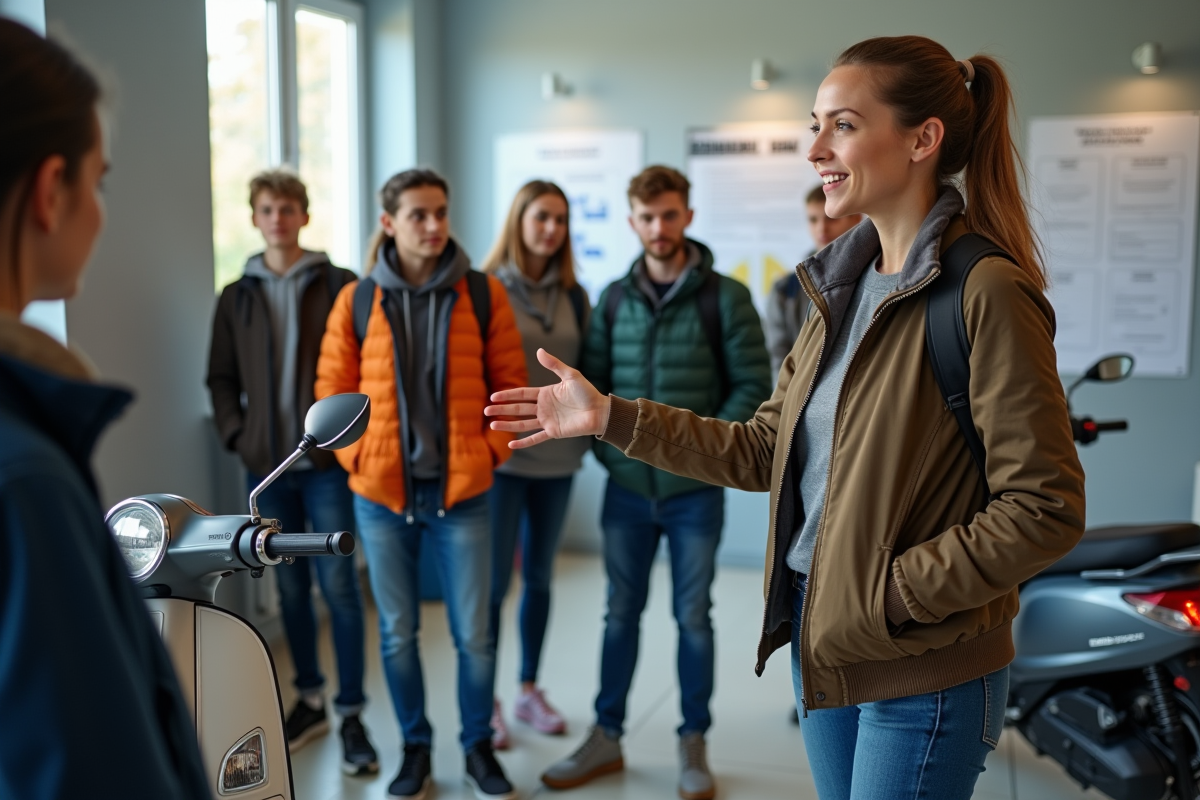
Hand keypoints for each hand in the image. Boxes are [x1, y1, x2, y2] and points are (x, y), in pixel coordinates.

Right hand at [485, 349, 610, 448]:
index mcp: (545, 393)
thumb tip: (539, 350)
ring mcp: (547, 420)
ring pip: (522, 423)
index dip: (507, 395)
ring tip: (492, 425)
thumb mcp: (570, 375)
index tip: (493, 397)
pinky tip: (511, 445)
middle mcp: (543, 407)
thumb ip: (554, 365)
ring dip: (508, 425)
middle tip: (486, 411)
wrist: (600, 411)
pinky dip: (524, 442)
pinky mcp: (553, 432)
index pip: (522, 394)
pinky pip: (536, 438)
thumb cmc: (587, 392)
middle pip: (518, 409)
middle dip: (502, 409)